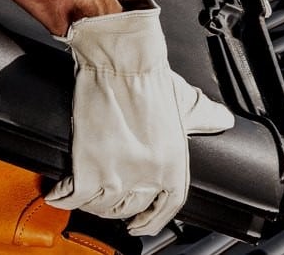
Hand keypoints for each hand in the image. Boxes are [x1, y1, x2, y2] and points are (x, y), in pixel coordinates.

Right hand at [45, 0, 234, 235]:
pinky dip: (62, 195)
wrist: (120, 59)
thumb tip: (223, 120)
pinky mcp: (88, 170)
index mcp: (175, 164)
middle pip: (130, 210)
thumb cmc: (149, 76)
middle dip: (118, 207)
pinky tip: (61, 189)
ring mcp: (118, 176)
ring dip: (90, 202)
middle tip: (107, 196)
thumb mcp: (185, 101)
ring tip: (84, 190)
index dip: (151, 220)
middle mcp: (149, 176)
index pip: (167, 208)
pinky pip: (72, 198)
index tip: (140, 224)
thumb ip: (204, 115)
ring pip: (101, 208)